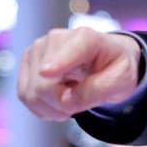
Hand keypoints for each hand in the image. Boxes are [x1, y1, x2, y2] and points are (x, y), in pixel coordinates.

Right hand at [17, 27, 141, 120]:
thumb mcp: (121, 81)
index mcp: (85, 38)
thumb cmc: (115, 68)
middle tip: (82, 101)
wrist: (106, 59)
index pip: (67, 53)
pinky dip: (42, 106)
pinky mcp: (27, 61)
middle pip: (44, 85)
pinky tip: (58, 99)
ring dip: (52, 108)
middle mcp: (56, 38)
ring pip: (31, 94)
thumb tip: (65, 101)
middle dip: (61, 105)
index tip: (47, 72)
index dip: (57, 64)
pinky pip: (24, 95)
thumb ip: (97, 91)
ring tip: (72, 99)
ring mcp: (37, 49)